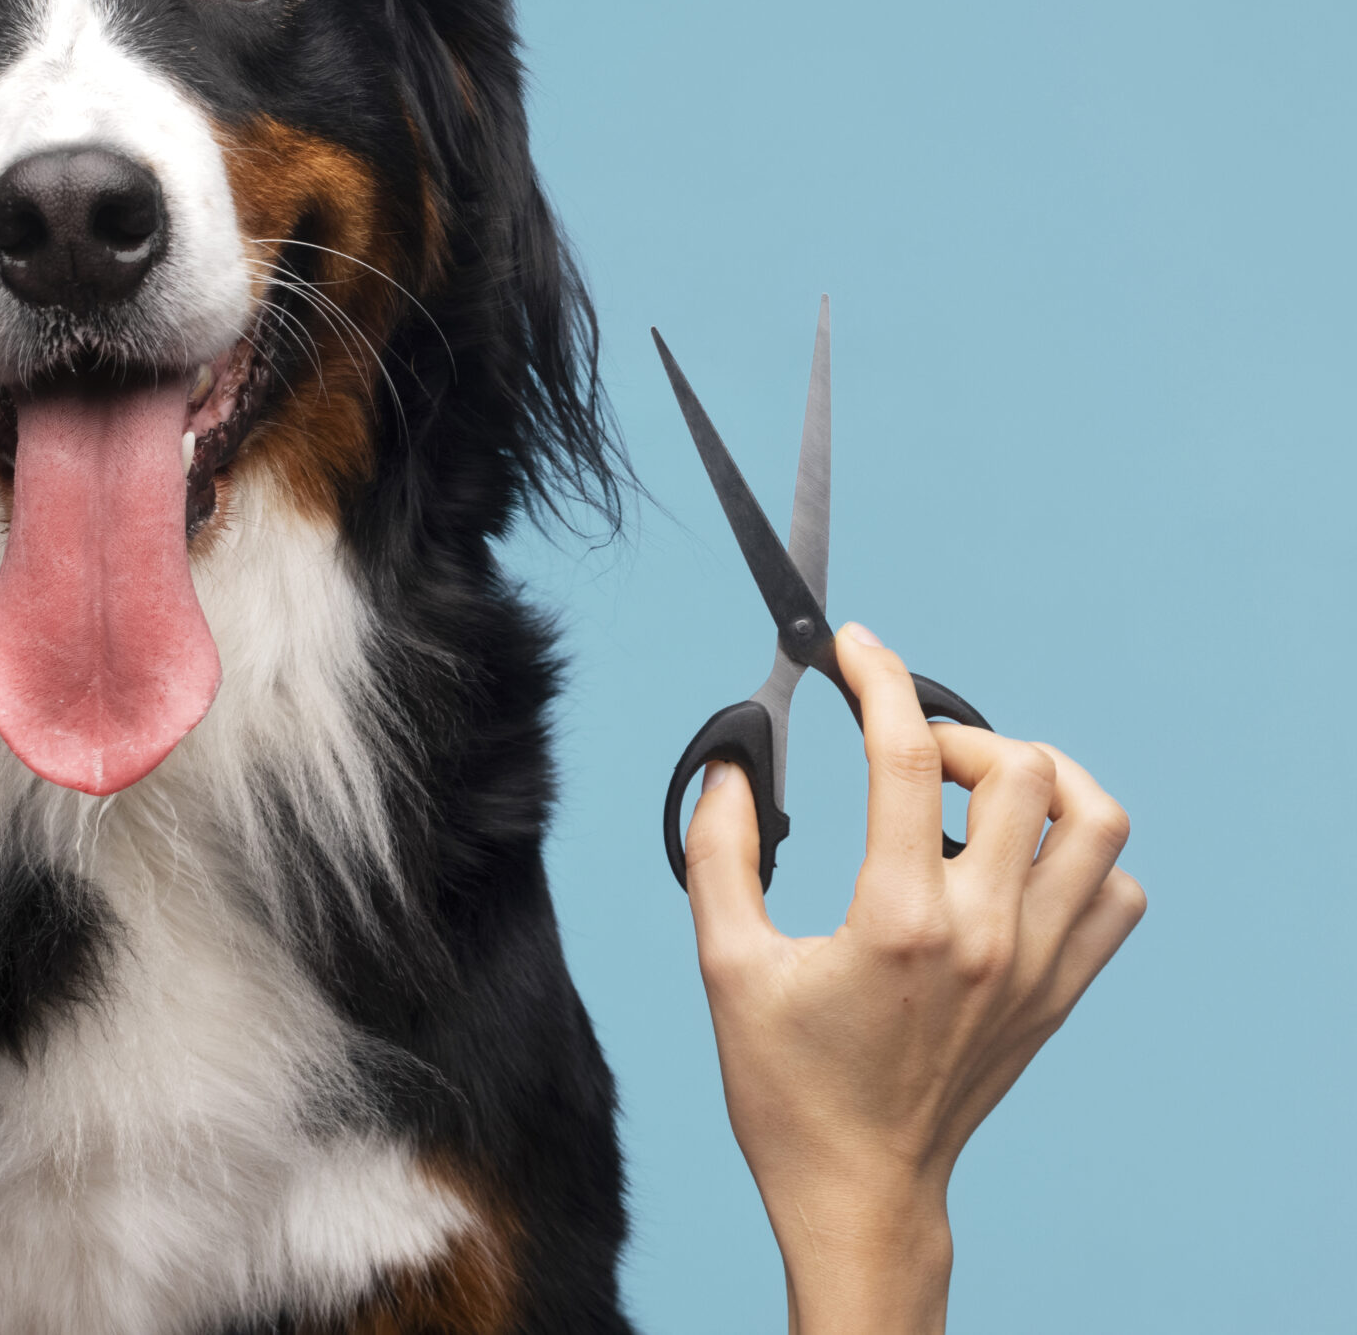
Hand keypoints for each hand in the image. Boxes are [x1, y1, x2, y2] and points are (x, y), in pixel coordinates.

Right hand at [684, 624, 1144, 1334]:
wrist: (859, 1187)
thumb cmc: (786, 1086)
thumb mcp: (726, 963)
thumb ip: (720, 852)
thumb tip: (730, 766)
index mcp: (898, 921)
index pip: (904, 756)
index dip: (877, 678)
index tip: (853, 649)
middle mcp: (985, 934)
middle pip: (1022, 770)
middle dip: (957, 732)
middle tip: (905, 752)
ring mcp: (1036, 964)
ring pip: (1096, 824)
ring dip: (1038, 781)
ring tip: (972, 791)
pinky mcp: (1060, 991)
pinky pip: (1115, 893)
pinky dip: (1077, 853)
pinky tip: (1012, 859)